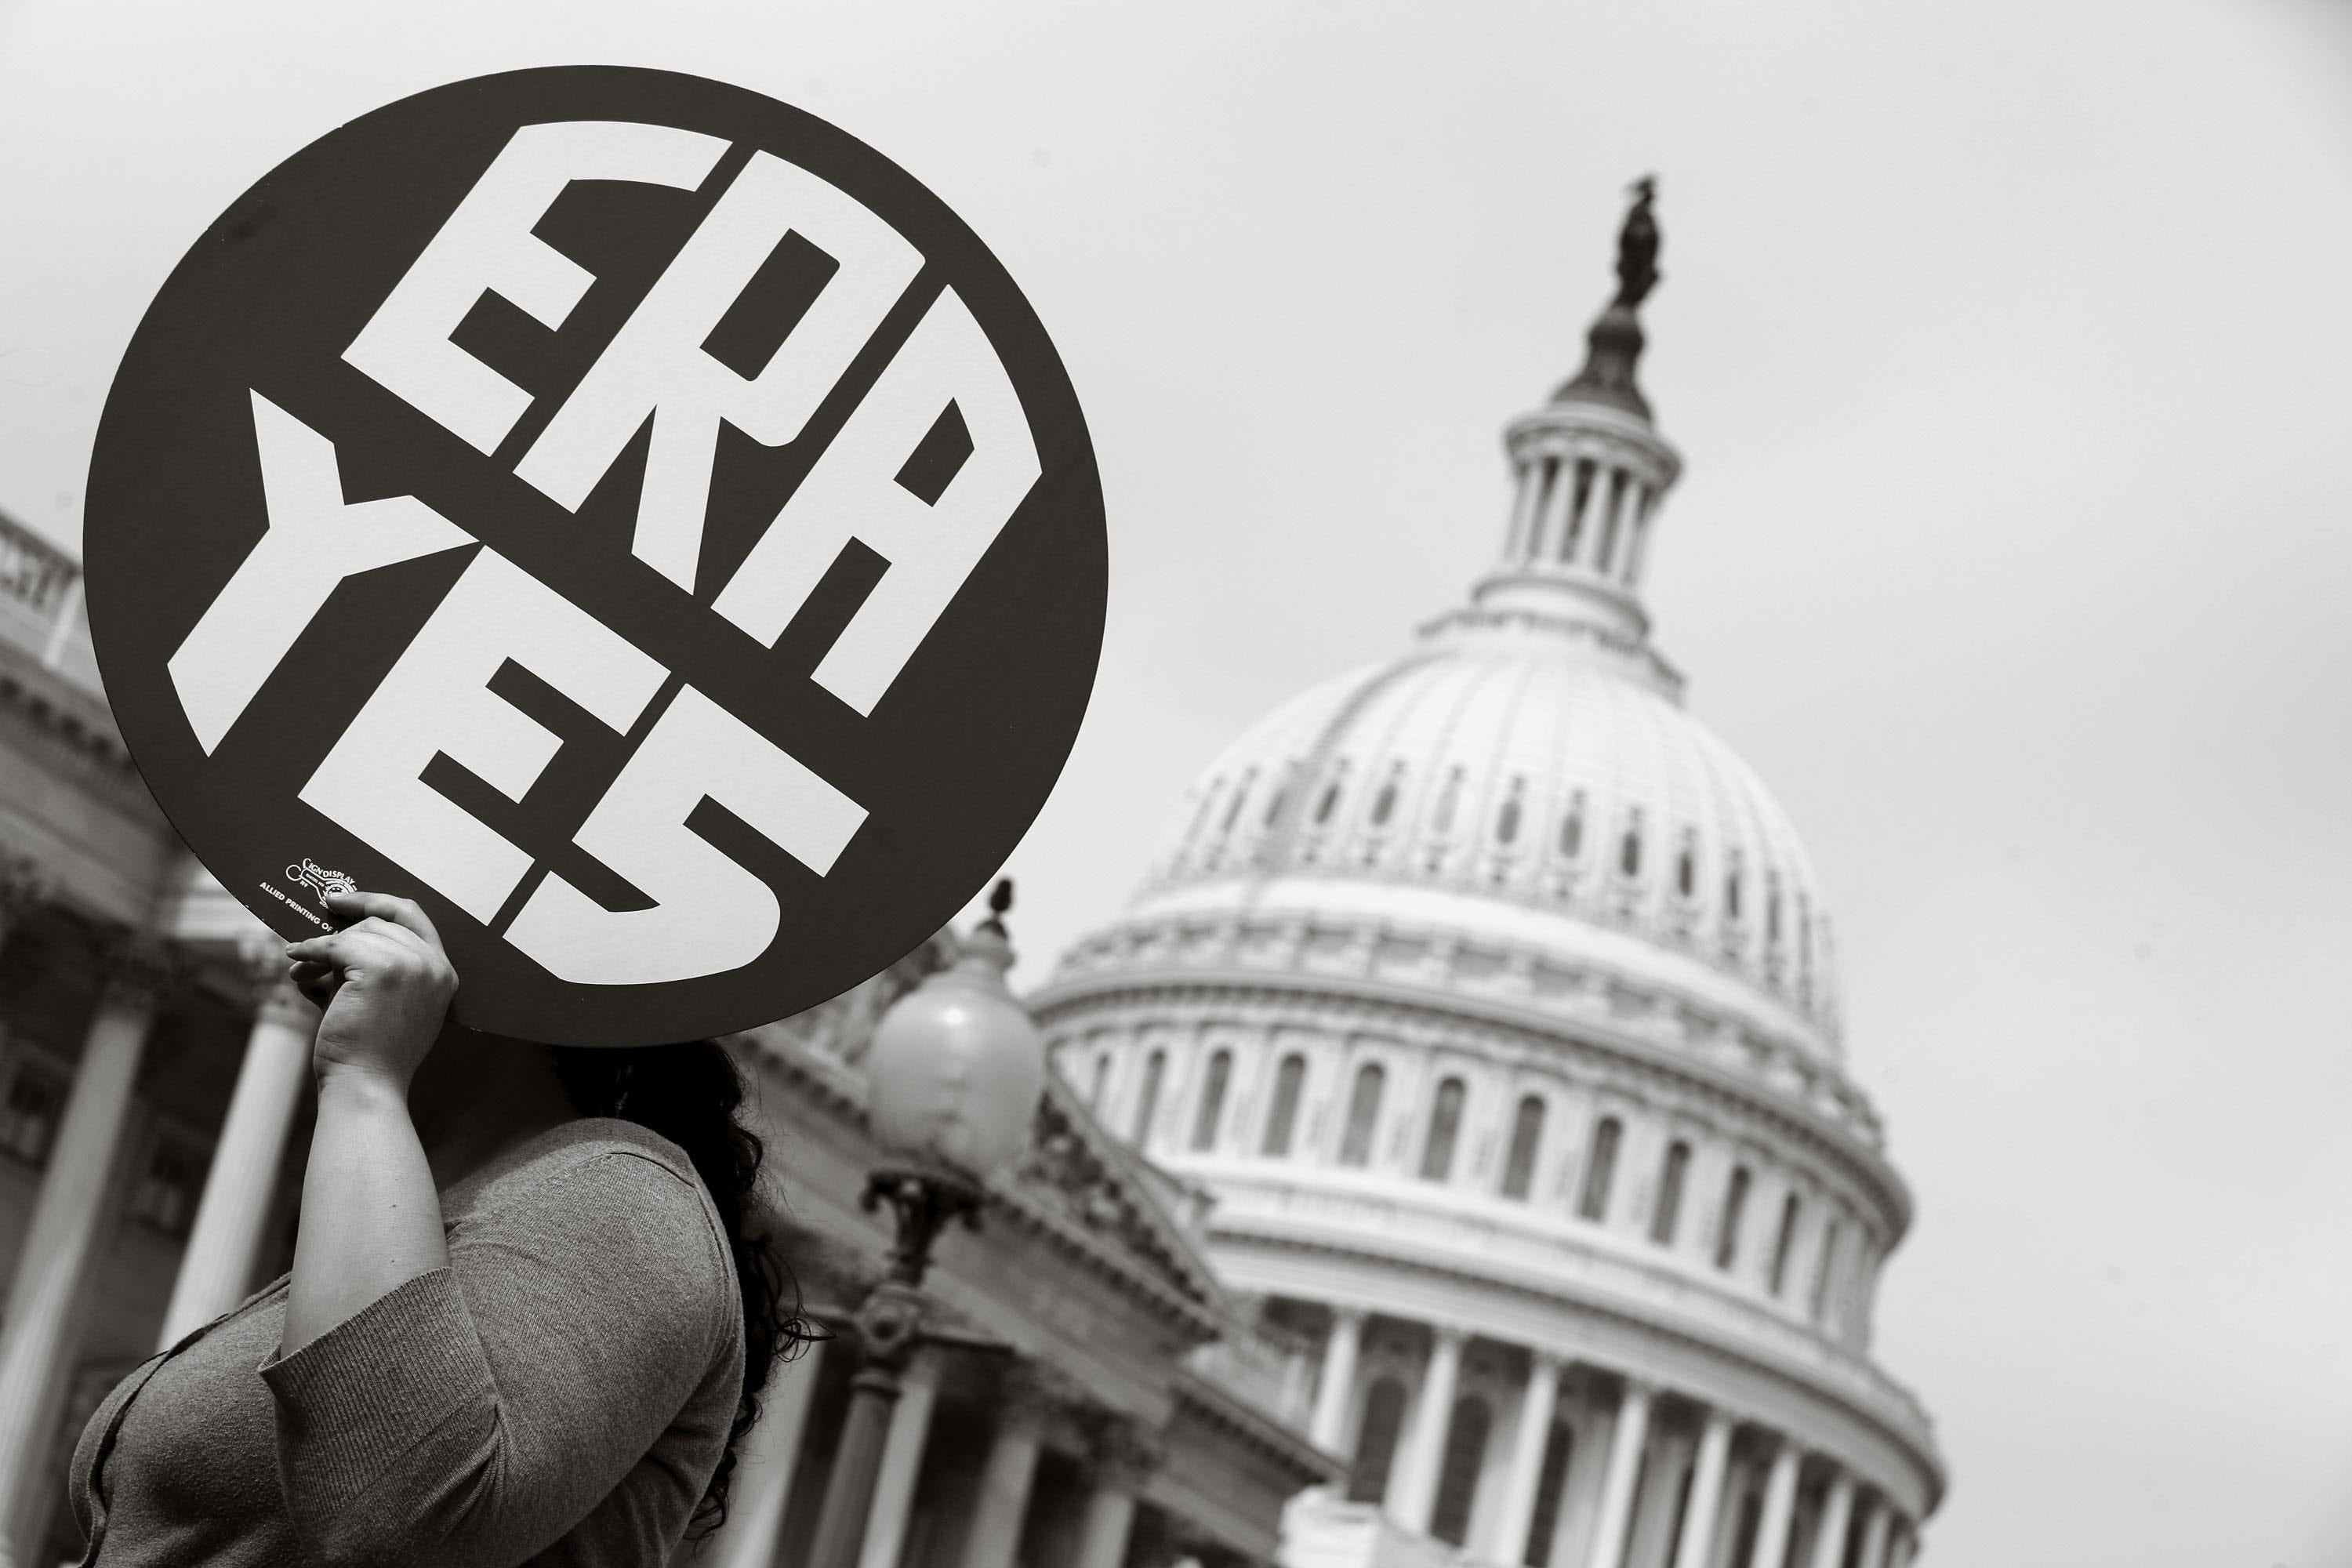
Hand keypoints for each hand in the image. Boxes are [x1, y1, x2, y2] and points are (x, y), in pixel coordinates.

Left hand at [285, 890, 456, 1091]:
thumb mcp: (382, 1001)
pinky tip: (296, 961)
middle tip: (310, 946)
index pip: (412, 917)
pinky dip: (310, 951)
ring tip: (302, 971)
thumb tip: (331, 936)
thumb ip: (372, 966)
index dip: (376, 902)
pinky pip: (335, 946)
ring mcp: (412, 965)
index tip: (342, 902)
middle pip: (380, 923)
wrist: (365, 1085)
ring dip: (322, 949)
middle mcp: (433, 965)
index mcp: (442, 973)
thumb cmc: (368, 1053)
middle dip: (341, 933)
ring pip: (357, 934)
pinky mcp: (382, 969)